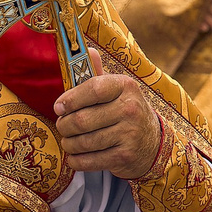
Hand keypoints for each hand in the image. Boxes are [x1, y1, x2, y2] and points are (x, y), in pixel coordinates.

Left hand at [53, 48, 165, 179]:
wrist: (153, 144)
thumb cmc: (125, 112)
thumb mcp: (116, 90)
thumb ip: (97, 73)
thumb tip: (86, 50)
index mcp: (126, 87)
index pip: (92, 89)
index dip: (70, 99)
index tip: (58, 107)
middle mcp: (130, 109)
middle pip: (82, 119)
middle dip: (64, 125)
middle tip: (62, 126)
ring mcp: (129, 134)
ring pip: (83, 142)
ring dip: (69, 144)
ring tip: (68, 141)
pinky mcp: (125, 157)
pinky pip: (89, 161)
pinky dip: (76, 160)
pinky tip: (75, 156)